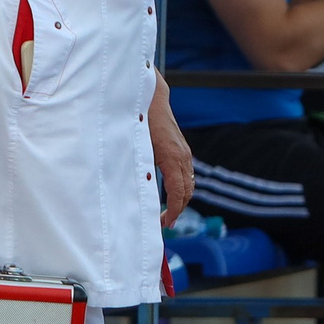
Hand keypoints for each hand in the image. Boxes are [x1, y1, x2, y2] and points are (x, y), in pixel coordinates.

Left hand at [149, 80, 193, 224]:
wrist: (151, 98)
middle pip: (187, 191)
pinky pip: (187, 174)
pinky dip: (182, 188)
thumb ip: (139, 168)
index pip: (178, 192)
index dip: (173, 211)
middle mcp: (183, 156)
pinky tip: (170, 194)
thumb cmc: (140, 121)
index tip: (165, 224)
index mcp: (172, 157)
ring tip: (168, 213)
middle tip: (165, 224)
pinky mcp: (183, 150)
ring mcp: (185, 153)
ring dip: (181, 200)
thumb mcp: (136, 146)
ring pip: (189, 183)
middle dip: (178, 210)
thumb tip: (134, 194)